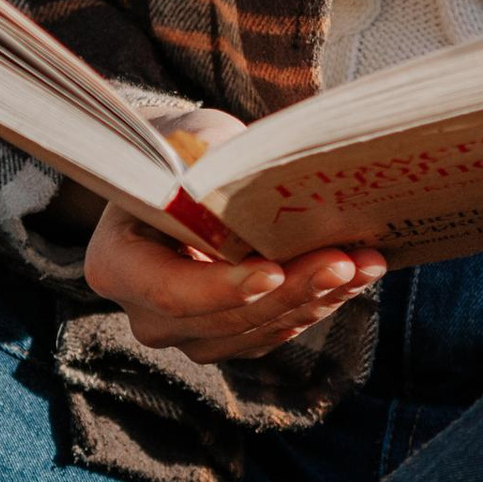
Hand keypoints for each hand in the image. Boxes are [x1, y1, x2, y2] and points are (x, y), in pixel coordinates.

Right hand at [82, 141, 383, 362]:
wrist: (184, 173)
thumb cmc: (183, 151)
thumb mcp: (190, 142)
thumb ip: (213, 163)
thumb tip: (262, 177)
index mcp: (117, 265)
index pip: (171, 291)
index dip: (224, 287)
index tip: (273, 269)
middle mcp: (146, 314)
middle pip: (223, 320)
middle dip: (291, 290)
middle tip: (344, 261)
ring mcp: (186, 334)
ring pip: (256, 332)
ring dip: (317, 300)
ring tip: (365, 264)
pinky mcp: (227, 338)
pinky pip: (274, 332)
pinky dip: (317, 304)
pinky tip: (356, 276)